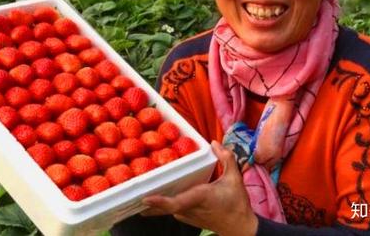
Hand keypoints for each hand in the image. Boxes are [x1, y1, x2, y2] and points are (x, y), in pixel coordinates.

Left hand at [141, 141, 258, 235]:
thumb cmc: (237, 204)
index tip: (144, 198)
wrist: (240, 227)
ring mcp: (187, 216)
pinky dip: (161, 203)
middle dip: (147, 199)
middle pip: (164, 206)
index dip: (160, 202)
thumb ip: (226, 158)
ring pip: (165, 209)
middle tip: (129, 190)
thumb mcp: (235, 178)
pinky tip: (154, 194)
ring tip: (137, 189)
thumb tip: (214, 143)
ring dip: (152, 201)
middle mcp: (190, 209)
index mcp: (200, 197)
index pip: (176, 203)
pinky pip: (170, 210)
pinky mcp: (186, 218)